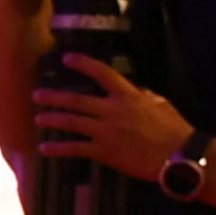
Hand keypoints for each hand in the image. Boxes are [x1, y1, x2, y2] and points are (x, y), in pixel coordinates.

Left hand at [30, 53, 193, 183]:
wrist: (178, 156)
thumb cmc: (173, 129)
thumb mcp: (159, 103)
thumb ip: (141, 95)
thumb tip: (131, 89)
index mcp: (128, 96)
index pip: (102, 74)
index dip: (83, 64)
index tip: (67, 58)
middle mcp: (113, 111)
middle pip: (77, 101)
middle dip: (54, 97)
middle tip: (37, 94)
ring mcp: (106, 131)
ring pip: (72, 123)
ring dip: (52, 120)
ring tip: (38, 119)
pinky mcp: (104, 152)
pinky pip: (76, 149)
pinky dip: (58, 149)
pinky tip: (44, 149)